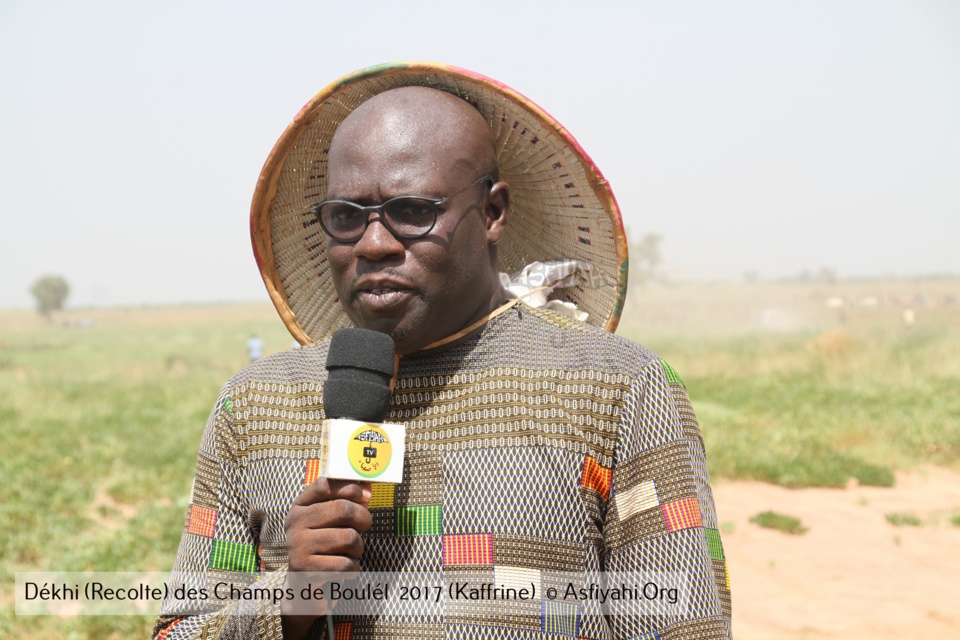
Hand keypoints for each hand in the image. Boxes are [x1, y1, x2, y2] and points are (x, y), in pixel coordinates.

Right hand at [281, 478, 371, 636]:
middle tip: (364, 527)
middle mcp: (294, 523)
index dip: (351, 487)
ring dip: (359, 547)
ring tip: (351, 551)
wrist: (304, 585)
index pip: (326, 484)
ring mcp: (298, 546)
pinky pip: (346, 564)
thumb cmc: (325, 545)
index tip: (366, 496)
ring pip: (349, 538)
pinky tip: (345, 569)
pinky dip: (354, 568)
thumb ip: (347, 499)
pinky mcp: (306, 570)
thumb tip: (368, 487)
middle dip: (363, 518)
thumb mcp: (330, 519)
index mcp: (300, 506)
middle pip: (343, 509)